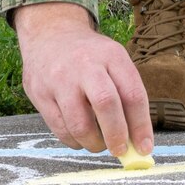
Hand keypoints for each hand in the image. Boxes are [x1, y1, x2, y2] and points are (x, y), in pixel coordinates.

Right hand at [13, 2, 154, 157]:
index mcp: (111, 55)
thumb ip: (125, 95)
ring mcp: (60, 79)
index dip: (141, 126)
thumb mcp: (112, 60)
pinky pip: (60, 129)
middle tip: (120, 151)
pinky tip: (79, 136)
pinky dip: (74, 141)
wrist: (49, 34)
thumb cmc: (89, 56)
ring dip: (94, 144)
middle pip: (106, 104)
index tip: (144, 148)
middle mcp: (85, 65)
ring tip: (98, 143)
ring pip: (80, 124)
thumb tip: (137, 141)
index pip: (132, 94)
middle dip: (117, 136)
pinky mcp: (40, 93)